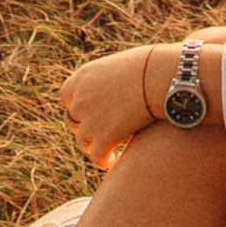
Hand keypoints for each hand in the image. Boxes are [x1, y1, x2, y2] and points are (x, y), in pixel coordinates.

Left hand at [60, 44, 155, 167]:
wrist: (159, 76)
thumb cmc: (152, 65)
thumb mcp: (123, 66)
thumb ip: (111, 79)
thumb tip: (117, 89)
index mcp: (83, 78)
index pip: (66, 96)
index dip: (76, 104)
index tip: (88, 110)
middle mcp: (81, 99)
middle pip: (71, 119)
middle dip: (83, 126)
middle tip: (99, 131)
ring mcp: (91, 119)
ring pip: (82, 141)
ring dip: (92, 146)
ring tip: (107, 150)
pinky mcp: (105, 137)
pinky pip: (97, 157)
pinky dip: (103, 160)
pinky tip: (114, 160)